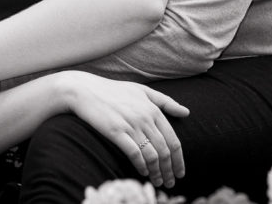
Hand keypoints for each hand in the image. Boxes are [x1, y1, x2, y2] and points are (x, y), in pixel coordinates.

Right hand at [58, 71, 188, 188]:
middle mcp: (145, 117)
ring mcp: (130, 125)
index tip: (179, 172)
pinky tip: (142, 172)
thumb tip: (186, 112)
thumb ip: (165, 101)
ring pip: (151, 155)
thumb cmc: (113, 90)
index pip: (173, 140)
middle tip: (170, 182)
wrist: (85, 90)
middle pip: (164, 150)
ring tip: (157, 181)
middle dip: (170, 170)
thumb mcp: (142, 90)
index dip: (179, 160)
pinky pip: (134, 153)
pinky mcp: (116, 131)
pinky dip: (141, 165)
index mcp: (153, 109)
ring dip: (157, 172)